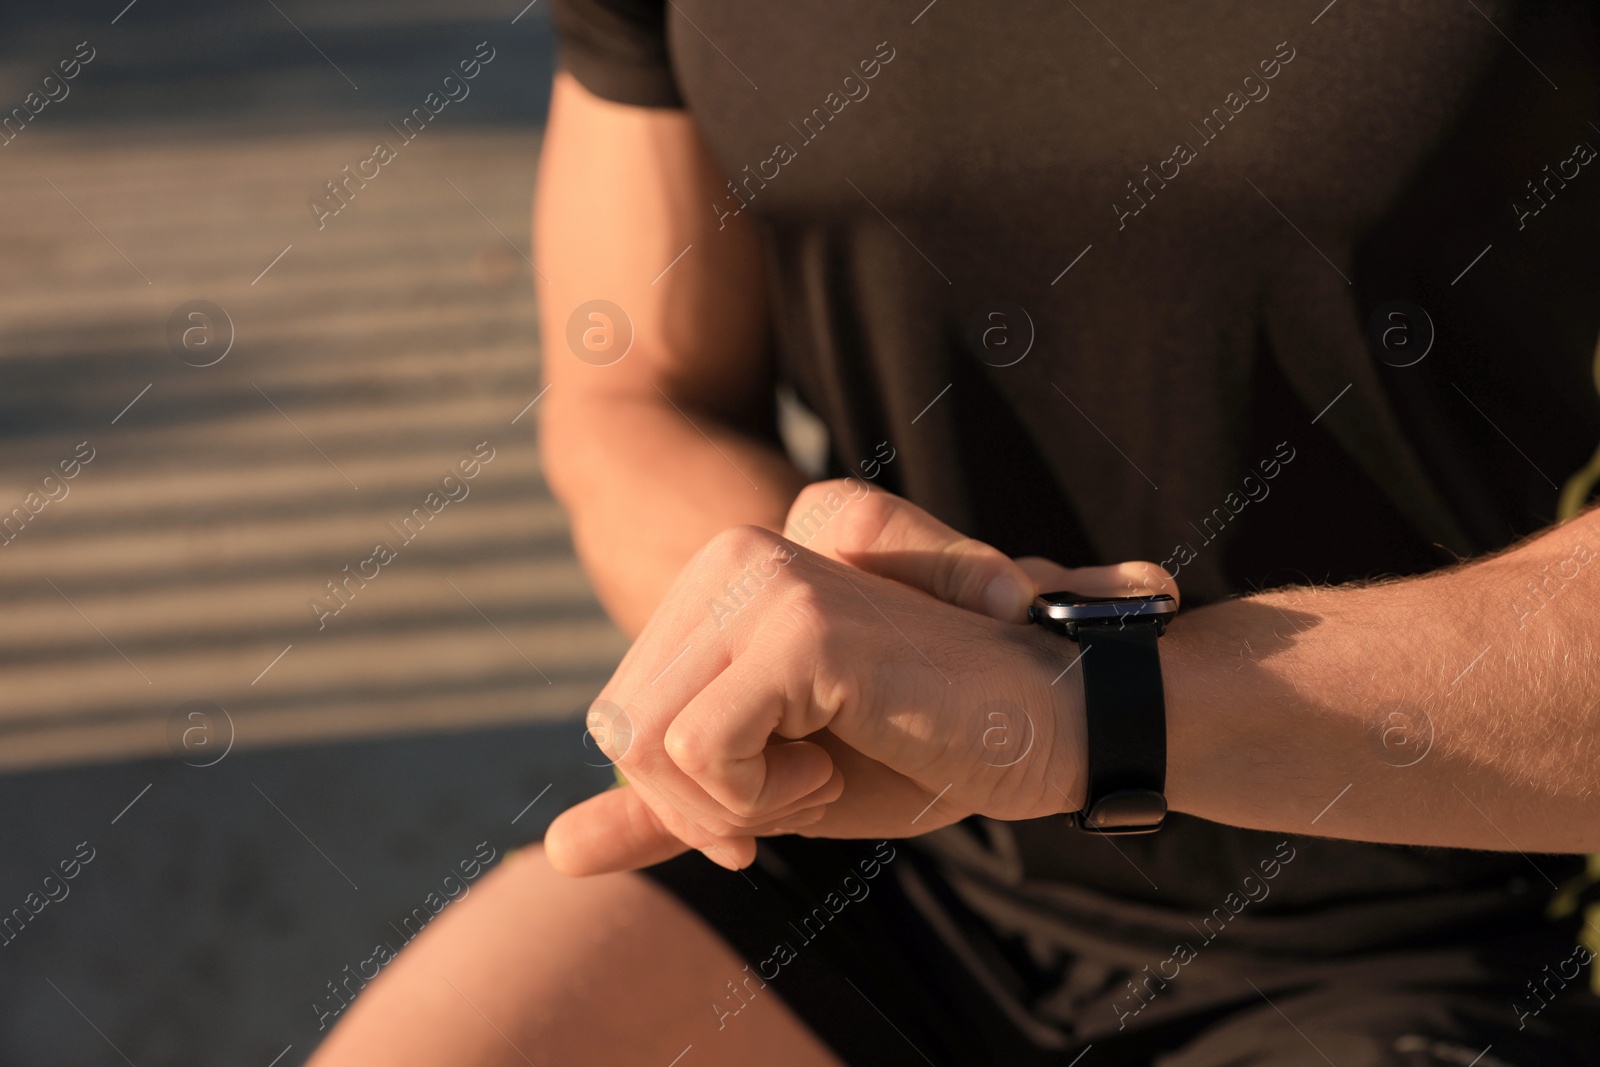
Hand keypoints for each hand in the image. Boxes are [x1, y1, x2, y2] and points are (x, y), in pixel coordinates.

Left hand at [545, 480, 1177, 874]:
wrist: (1050, 727)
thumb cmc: (922, 749)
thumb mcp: (774, 789)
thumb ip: (668, 810)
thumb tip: (558, 853)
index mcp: (719, 578)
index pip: (619, 714)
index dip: (684, 787)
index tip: (781, 790)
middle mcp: (731, 557)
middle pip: (619, 729)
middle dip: (707, 801)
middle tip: (810, 782)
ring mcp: (763, 582)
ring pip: (644, 742)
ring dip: (739, 799)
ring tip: (828, 763)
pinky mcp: (798, 627)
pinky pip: (699, 751)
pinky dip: (765, 795)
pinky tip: (842, 756)